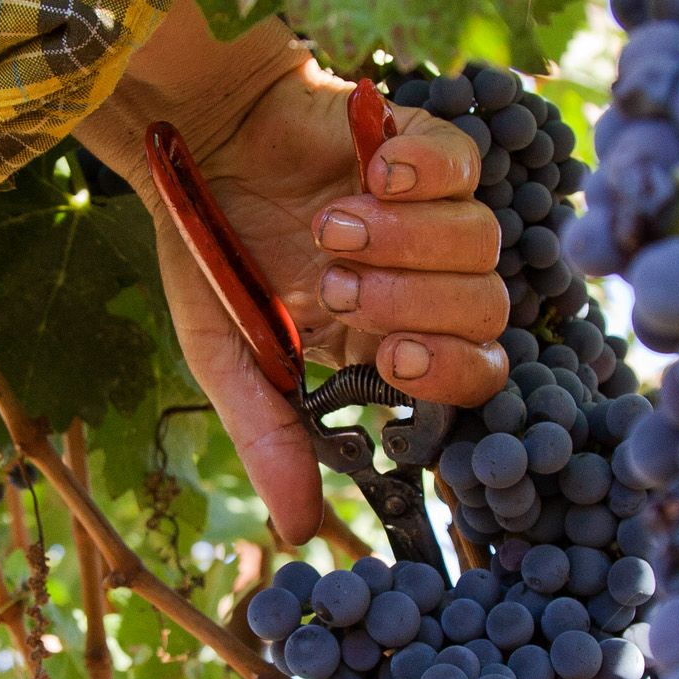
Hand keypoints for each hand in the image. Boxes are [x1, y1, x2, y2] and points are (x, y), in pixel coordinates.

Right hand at [80, 0, 510, 544]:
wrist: (192, 145)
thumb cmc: (213, 252)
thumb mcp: (228, 354)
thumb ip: (270, 436)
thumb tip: (298, 534)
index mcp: (388, 344)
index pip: (469, 380)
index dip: (446, 374)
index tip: (389, 358)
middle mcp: (426, 284)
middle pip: (487, 315)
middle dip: (414, 306)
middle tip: (336, 287)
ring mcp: (433, 214)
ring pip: (484, 244)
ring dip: (408, 243)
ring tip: (332, 228)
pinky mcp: (428, 146)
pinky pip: (467, 165)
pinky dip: (425, 173)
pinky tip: (372, 173)